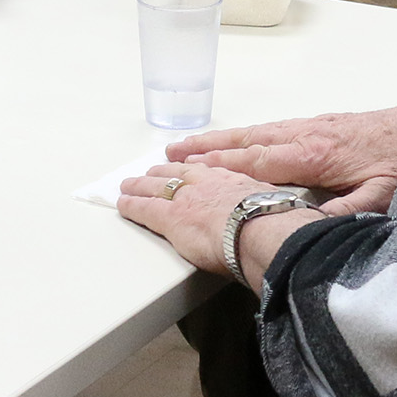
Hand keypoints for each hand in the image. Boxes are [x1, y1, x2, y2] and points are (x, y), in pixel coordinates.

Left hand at [115, 161, 258, 274]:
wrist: (259, 228)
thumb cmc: (271, 220)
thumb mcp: (270, 202)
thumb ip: (262, 204)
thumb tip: (273, 215)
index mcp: (228, 180)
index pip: (204, 171)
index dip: (190, 170)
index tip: (184, 168)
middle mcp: (203, 184)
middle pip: (175, 174)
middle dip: (161, 174)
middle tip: (151, 173)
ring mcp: (184, 198)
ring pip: (155, 187)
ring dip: (140, 186)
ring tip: (129, 185)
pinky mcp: (170, 217)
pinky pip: (144, 208)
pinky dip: (131, 205)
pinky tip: (123, 203)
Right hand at [170, 101, 396, 215]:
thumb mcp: (379, 201)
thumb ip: (339, 215)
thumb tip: (301, 230)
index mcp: (314, 157)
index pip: (256, 165)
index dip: (219, 168)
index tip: (187, 170)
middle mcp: (306, 136)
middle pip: (247, 142)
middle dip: (207, 148)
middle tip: (170, 152)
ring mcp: (313, 126)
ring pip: (257, 132)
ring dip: (221, 138)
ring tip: (188, 144)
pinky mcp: (323, 124)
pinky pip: (273, 128)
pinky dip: (246, 133)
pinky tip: (238, 138)